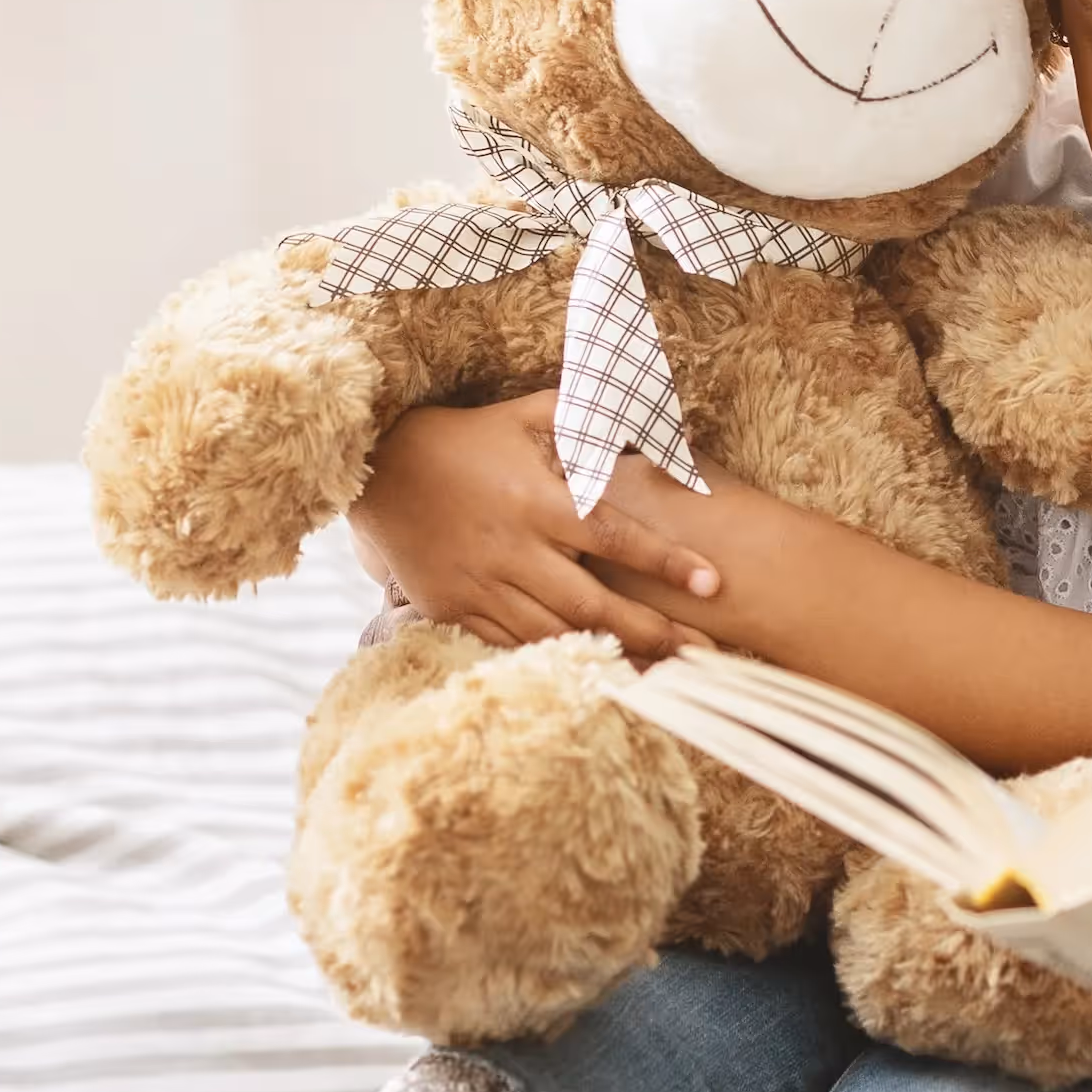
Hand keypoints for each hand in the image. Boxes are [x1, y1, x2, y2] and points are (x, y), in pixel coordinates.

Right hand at [349, 393, 722, 656]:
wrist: (380, 468)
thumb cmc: (468, 438)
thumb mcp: (526, 414)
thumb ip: (589, 416)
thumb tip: (653, 412)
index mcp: (538, 500)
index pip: (613, 535)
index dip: (664, 561)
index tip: (712, 581)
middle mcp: (513, 548)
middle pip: (592, 604)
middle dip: (652, 633)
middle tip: (703, 657)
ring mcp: (481, 583)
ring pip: (554, 634)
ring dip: (609, 658)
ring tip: (661, 679)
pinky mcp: (454, 607)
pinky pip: (510, 644)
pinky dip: (552, 660)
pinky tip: (590, 676)